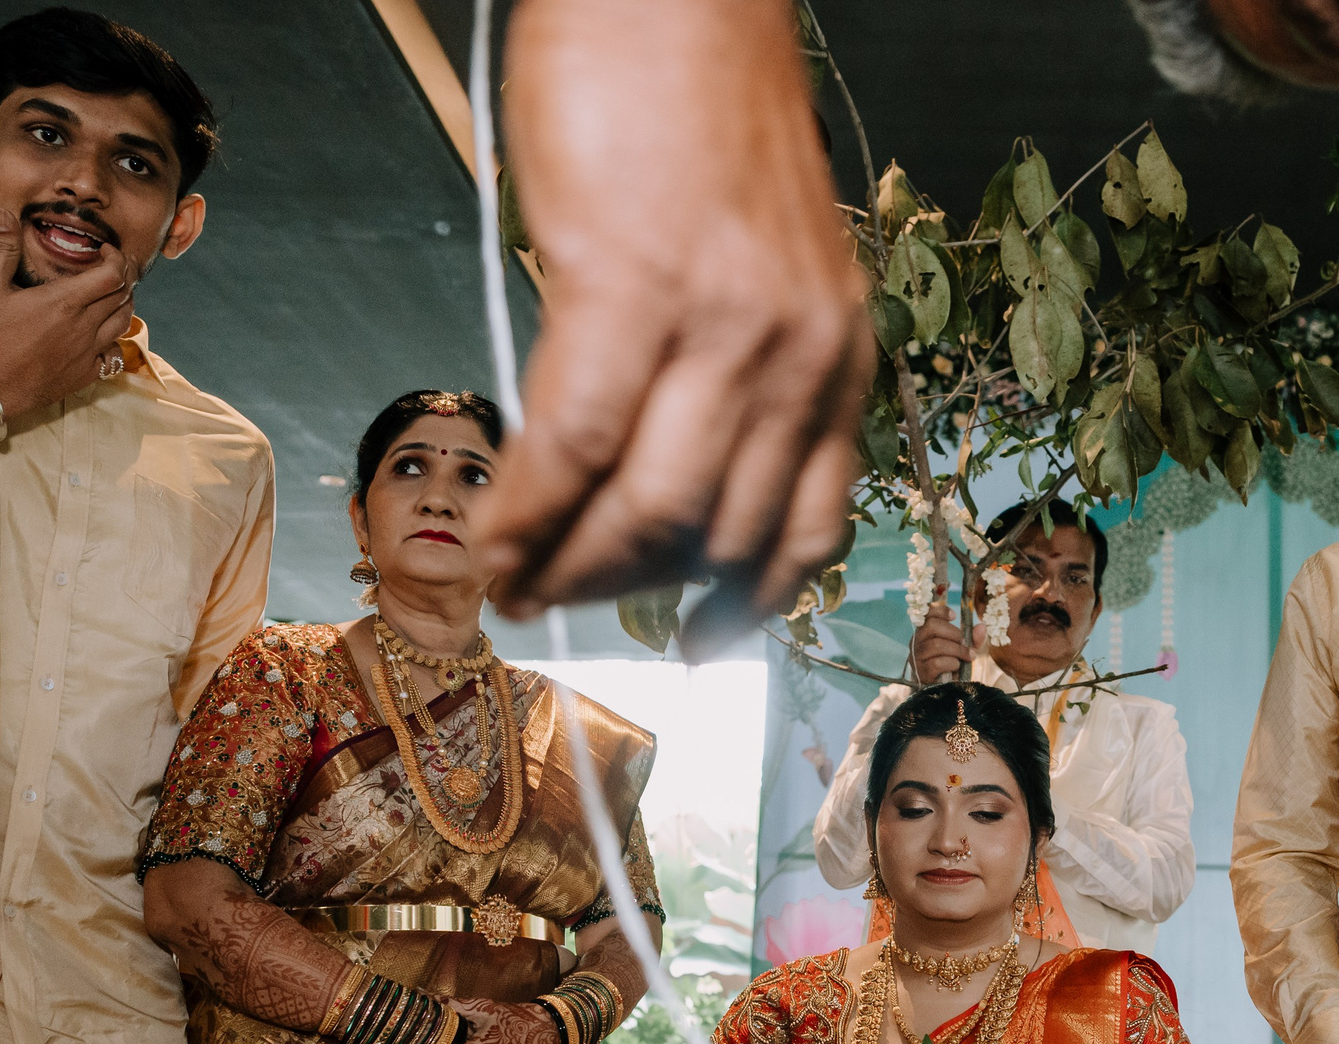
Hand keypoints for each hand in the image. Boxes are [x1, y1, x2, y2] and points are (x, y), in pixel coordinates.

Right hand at [0, 211, 139, 417]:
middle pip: (123, 295)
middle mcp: (84, 326)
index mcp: (64, 301)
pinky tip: (104, 332)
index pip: (112, 275)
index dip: (117, 259)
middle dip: (125, 276)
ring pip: (124, 322)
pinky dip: (116, 339)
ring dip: (125, 304)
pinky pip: (116, 354)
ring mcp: (88, 351)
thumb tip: (5, 214)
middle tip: (116, 267)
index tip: (107, 252)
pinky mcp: (87, 373)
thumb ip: (4, 248)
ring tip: (114, 294)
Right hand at [480, 0, 873, 636]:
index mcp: (840, 354)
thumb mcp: (761, 264)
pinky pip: (574, 445)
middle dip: (635, 597)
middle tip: (565, 609)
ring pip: (649, 510)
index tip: (700, 638)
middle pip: (721, 536)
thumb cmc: (700, 110)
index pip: (810, 524)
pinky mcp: (633, 288)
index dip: (747, 603)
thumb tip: (650, 464)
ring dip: (574, 570)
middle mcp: (801, 355)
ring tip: (518, 587)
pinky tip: (498, 535)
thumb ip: (733, 367)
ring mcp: (725, 328)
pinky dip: (528, 510)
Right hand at [909, 605, 973, 684]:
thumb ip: (972, 638)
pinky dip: (952, 663)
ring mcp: (916, 657)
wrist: (943, 689)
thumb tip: (982, 626)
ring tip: (967, 656)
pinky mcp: (921, 672)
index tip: (954, 616)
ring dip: (957, 650)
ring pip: (936, 645)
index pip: (926, 614)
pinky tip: (956, 666)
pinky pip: (937, 663)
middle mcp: (916, 642)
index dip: (940, 611)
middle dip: (954, 633)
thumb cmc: (951, 665)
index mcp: (925, 632)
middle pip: (932, 626)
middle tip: (964, 642)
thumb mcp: (964, 649)